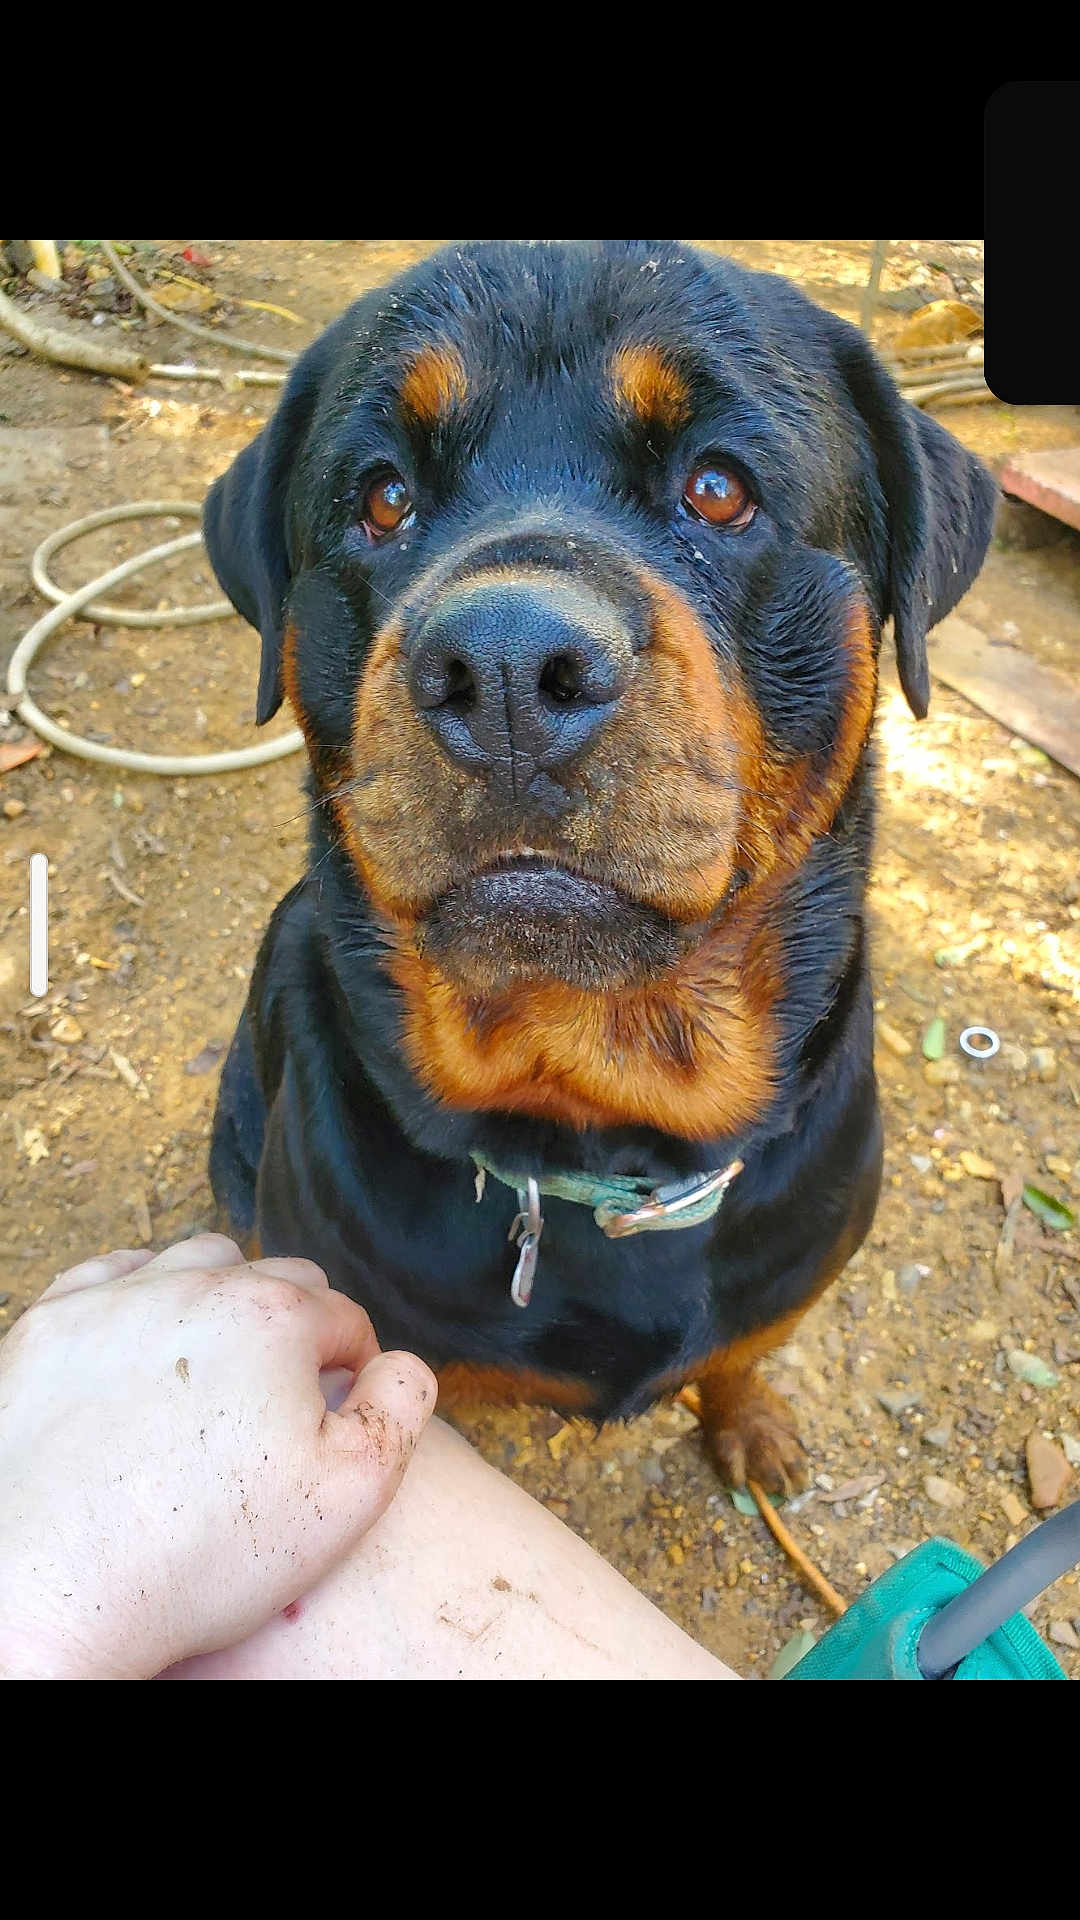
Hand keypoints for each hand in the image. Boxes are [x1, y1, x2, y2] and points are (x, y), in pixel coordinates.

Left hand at [0, 1234, 435, 1678]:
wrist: (49, 1590)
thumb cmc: (202, 1553)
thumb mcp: (348, 1497)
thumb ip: (399, 1410)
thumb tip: (405, 1361)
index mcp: (274, 1316)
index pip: (343, 1317)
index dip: (353, 1368)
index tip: (335, 1417)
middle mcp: (193, 1285)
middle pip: (273, 1279)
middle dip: (293, 1329)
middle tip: (278, 1403)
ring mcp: (111, 1299)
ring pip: (193, 1265)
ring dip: (219, 1303)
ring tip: (216, 1373)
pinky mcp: (47, 1326)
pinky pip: (110, 1278)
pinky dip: (138, 1300)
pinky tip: (144, 1353)